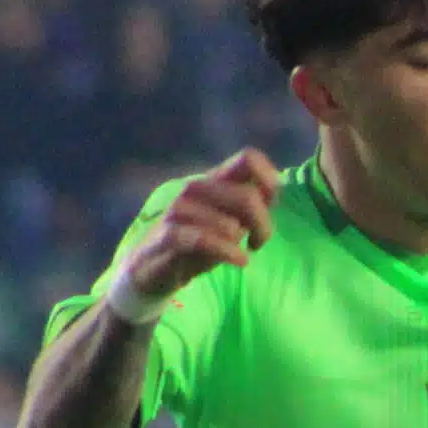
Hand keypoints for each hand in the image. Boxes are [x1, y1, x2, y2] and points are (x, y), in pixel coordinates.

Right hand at [118, 150, 280, 307]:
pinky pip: (203, 240)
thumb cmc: (199, 243)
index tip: (271, 207)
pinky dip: (227, 252)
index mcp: (215, 180)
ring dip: (242, 243)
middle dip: (263, 225)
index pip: (250, 158)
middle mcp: (196, 189)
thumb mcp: (231, 221)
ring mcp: (179, 210)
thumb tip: (274, 187)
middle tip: (258, 242)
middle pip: (248, 197)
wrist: (153, 268)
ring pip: (228, 222)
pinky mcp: (167, 235)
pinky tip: (239, 261)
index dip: (270, 180)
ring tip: (243, 254)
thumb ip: (252, 205)